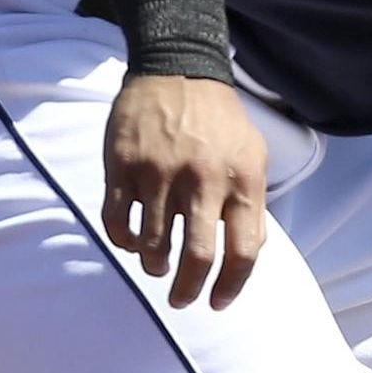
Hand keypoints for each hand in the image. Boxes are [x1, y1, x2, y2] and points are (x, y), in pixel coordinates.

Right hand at [101, 73, 267, 308]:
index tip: (217, 301)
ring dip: (154, 266)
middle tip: (181, 300)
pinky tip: (132, 242)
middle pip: (198, 257)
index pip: (243, 251)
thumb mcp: (254, 157)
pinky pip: (117, 222)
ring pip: (153, 245)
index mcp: (241, 180)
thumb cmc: (220, 122)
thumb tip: (245, 257)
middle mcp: (202, 180)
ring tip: (158, 265)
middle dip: (188, 290)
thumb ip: (253, 205)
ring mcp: (160, 173)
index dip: (231, 286)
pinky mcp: (123, 166)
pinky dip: (124, 242)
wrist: (177, 70)